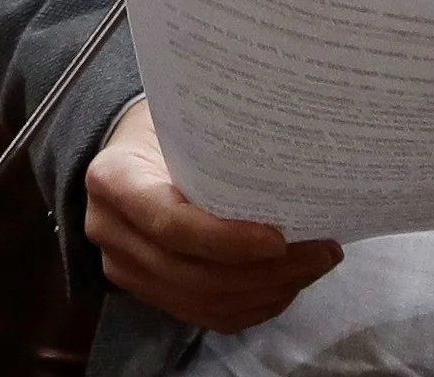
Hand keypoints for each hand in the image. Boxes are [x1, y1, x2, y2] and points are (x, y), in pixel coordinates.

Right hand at [83, 99, 340, 332]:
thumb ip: (215, 142)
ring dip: (269, 291)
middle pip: (193, 274)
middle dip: (266, 272)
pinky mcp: (149, 293)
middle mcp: (111, 232)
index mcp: (113, 180)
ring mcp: (126, 270)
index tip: (279, 239)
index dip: (226, 241)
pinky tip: (289, 284)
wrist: (128, 152)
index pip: (170, 224)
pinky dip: (254, 305)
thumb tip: (294, 153)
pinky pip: (207, 316)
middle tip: (322, 251)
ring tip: (315, 264)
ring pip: (204, 302)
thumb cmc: (163, 125)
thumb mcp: (180, 118)